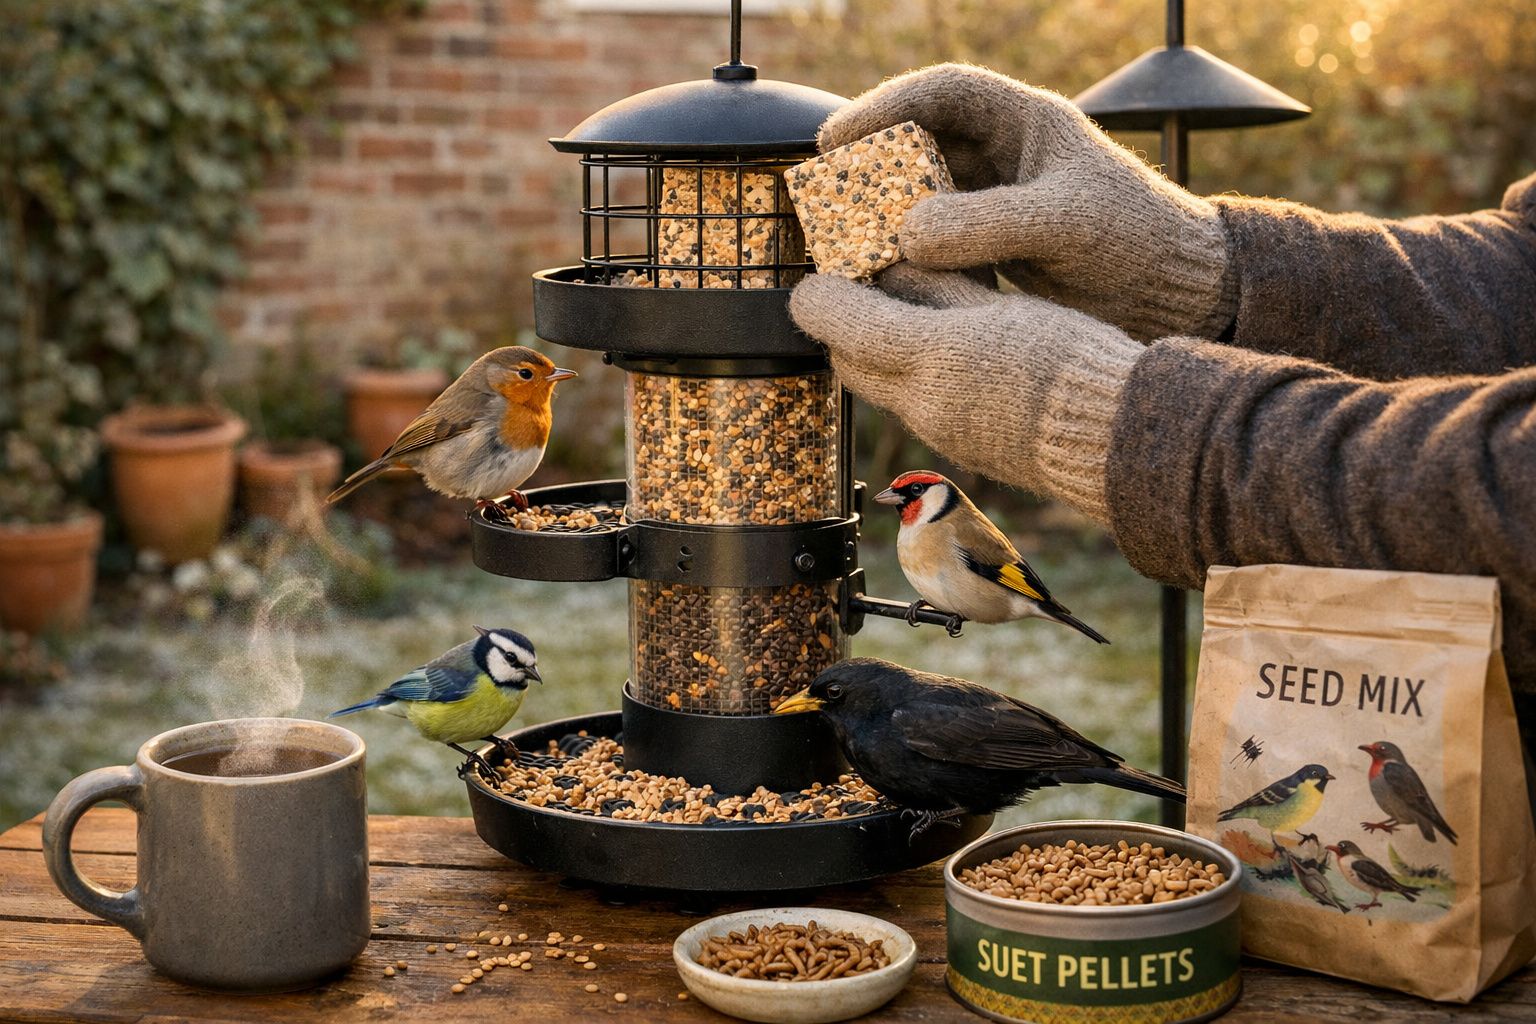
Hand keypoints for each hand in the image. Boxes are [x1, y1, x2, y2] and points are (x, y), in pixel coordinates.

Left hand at [790, 265, 1141, 525]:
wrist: (1113, 439)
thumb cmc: (1072, 360)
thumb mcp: (1003, 307)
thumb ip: (942, 287)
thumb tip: (892, 265)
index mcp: (934, 356)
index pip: (844, 327)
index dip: (819, 302)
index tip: (813, 283)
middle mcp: (922, 402)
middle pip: (849, 365)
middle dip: (841, 331)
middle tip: (856, 294)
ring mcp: (937, 433)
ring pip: (880, 389)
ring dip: (877, 357)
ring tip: (904, 320)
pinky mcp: (958, 450)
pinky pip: (915, 410)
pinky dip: (912, 381)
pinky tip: (946, 359)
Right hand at [819, 64, 1232, 340]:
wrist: (1174, 293)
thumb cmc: (1137, 240)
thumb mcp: (1065, 224)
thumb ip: (988, 224)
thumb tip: (905, 233)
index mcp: (1026, 121)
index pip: (942, 93)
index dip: (884, 105)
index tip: (838, 138)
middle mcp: (1003, 154)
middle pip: (918, 142)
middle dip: (870, 165)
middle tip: (827, 196)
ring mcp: (993, 201)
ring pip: (918, 194)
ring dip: (881, 215)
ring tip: (844, 242)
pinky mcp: (989, 247)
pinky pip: (932, 241)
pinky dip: (904, 255)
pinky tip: (881, 278)